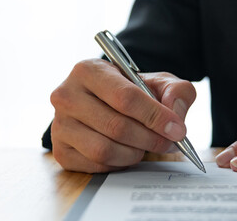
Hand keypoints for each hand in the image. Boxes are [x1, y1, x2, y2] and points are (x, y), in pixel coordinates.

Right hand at [50, 59, 195, 172]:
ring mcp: (59, 124)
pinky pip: (96, 164)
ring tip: (146, 146)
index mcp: (88, 70)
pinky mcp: (61, 150)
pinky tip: (126, 152)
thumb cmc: (131, 93)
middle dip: (149, 138)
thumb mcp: (158, 83)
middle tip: (167, 142)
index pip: (125, 97)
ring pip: (104, 149)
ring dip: (134, 153)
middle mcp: (66, 95)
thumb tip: (174, 114)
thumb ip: (176, 92)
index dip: (155, 116)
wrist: (105, 106)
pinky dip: (119, 163)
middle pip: (116, 126)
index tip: (177, 129)